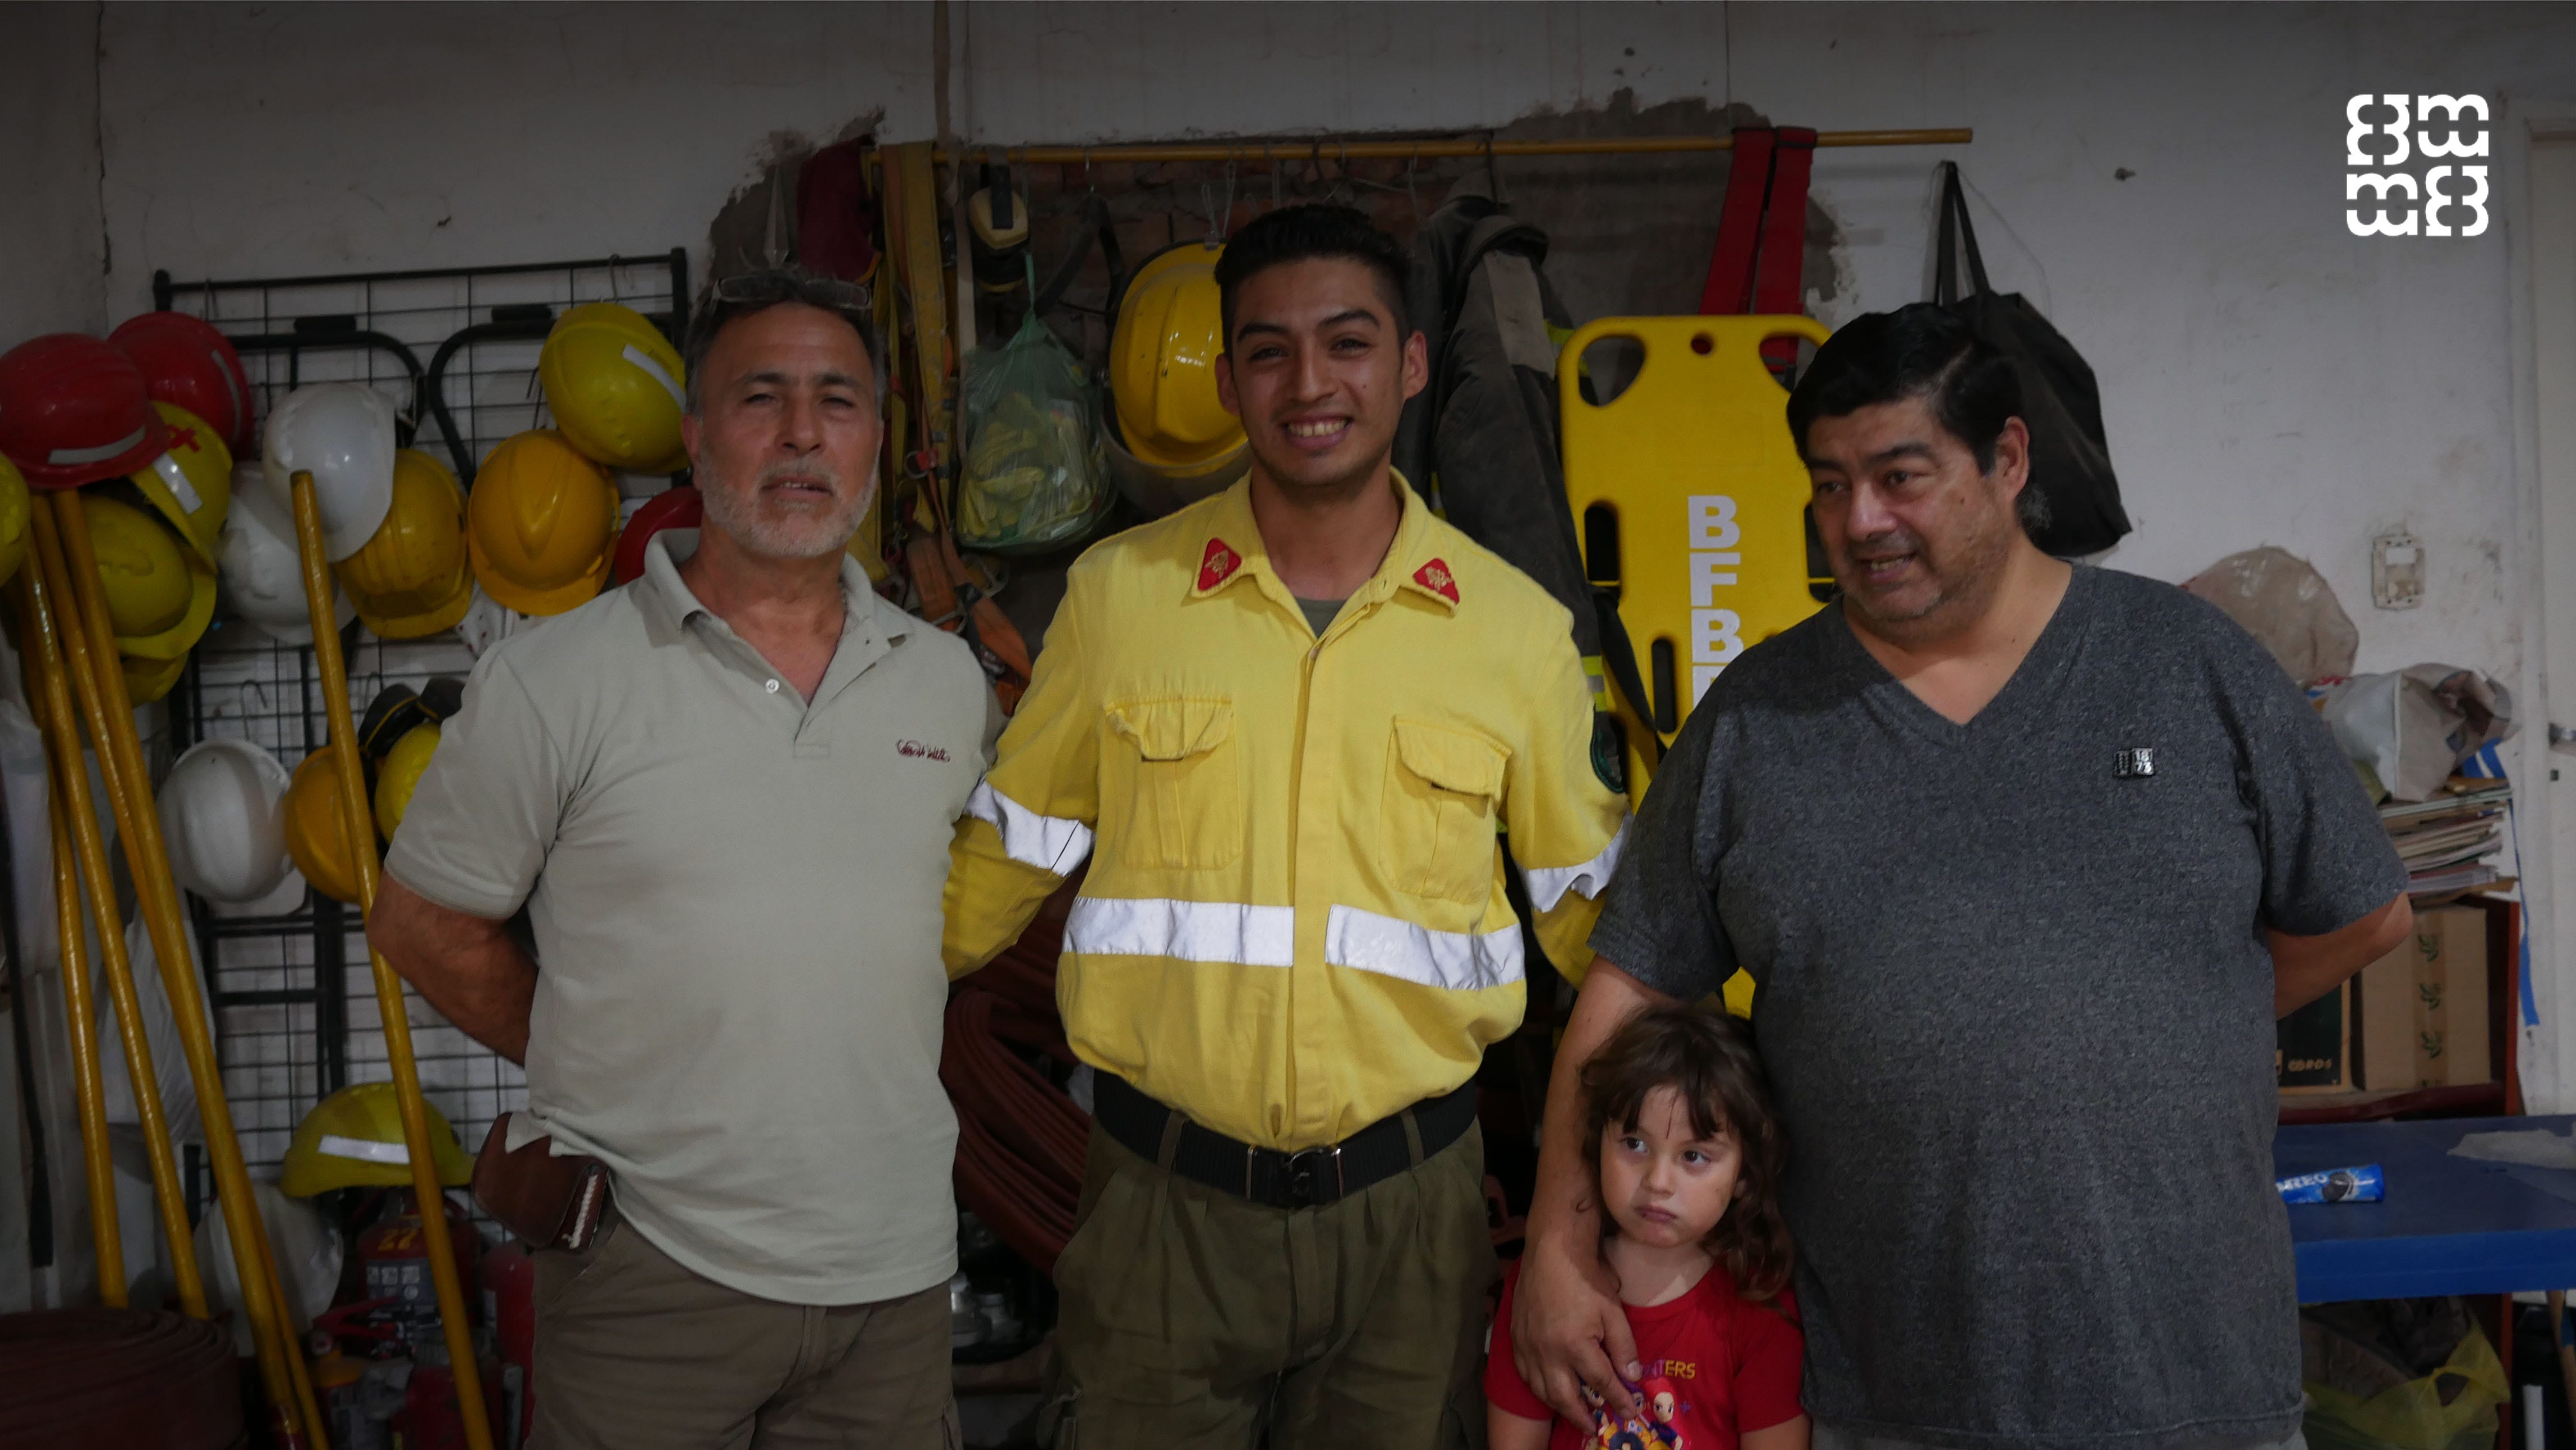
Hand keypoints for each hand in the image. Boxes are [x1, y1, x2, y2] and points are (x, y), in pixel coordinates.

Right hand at [1511, 1227, 1641, 1423]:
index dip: (1618, 1400)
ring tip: (1573, 1413)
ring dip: (1559, 1406)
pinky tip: (1547, 1389)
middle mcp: (1548, 1353)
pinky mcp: (1516, 1339)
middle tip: (1594, 1426)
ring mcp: (1528, 1347)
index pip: (1602, 1383)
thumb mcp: (1613, 1311)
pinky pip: (1525, 1373)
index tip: (1630, 1413)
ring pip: (1541, 1390)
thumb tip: (1632, 1378)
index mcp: (1575, 1346)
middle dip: (1582, 1416)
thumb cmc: (1586, 1278)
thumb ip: (1624, 1347)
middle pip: (1565, 1397)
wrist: (1551, 1251)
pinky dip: (1537, 1387)